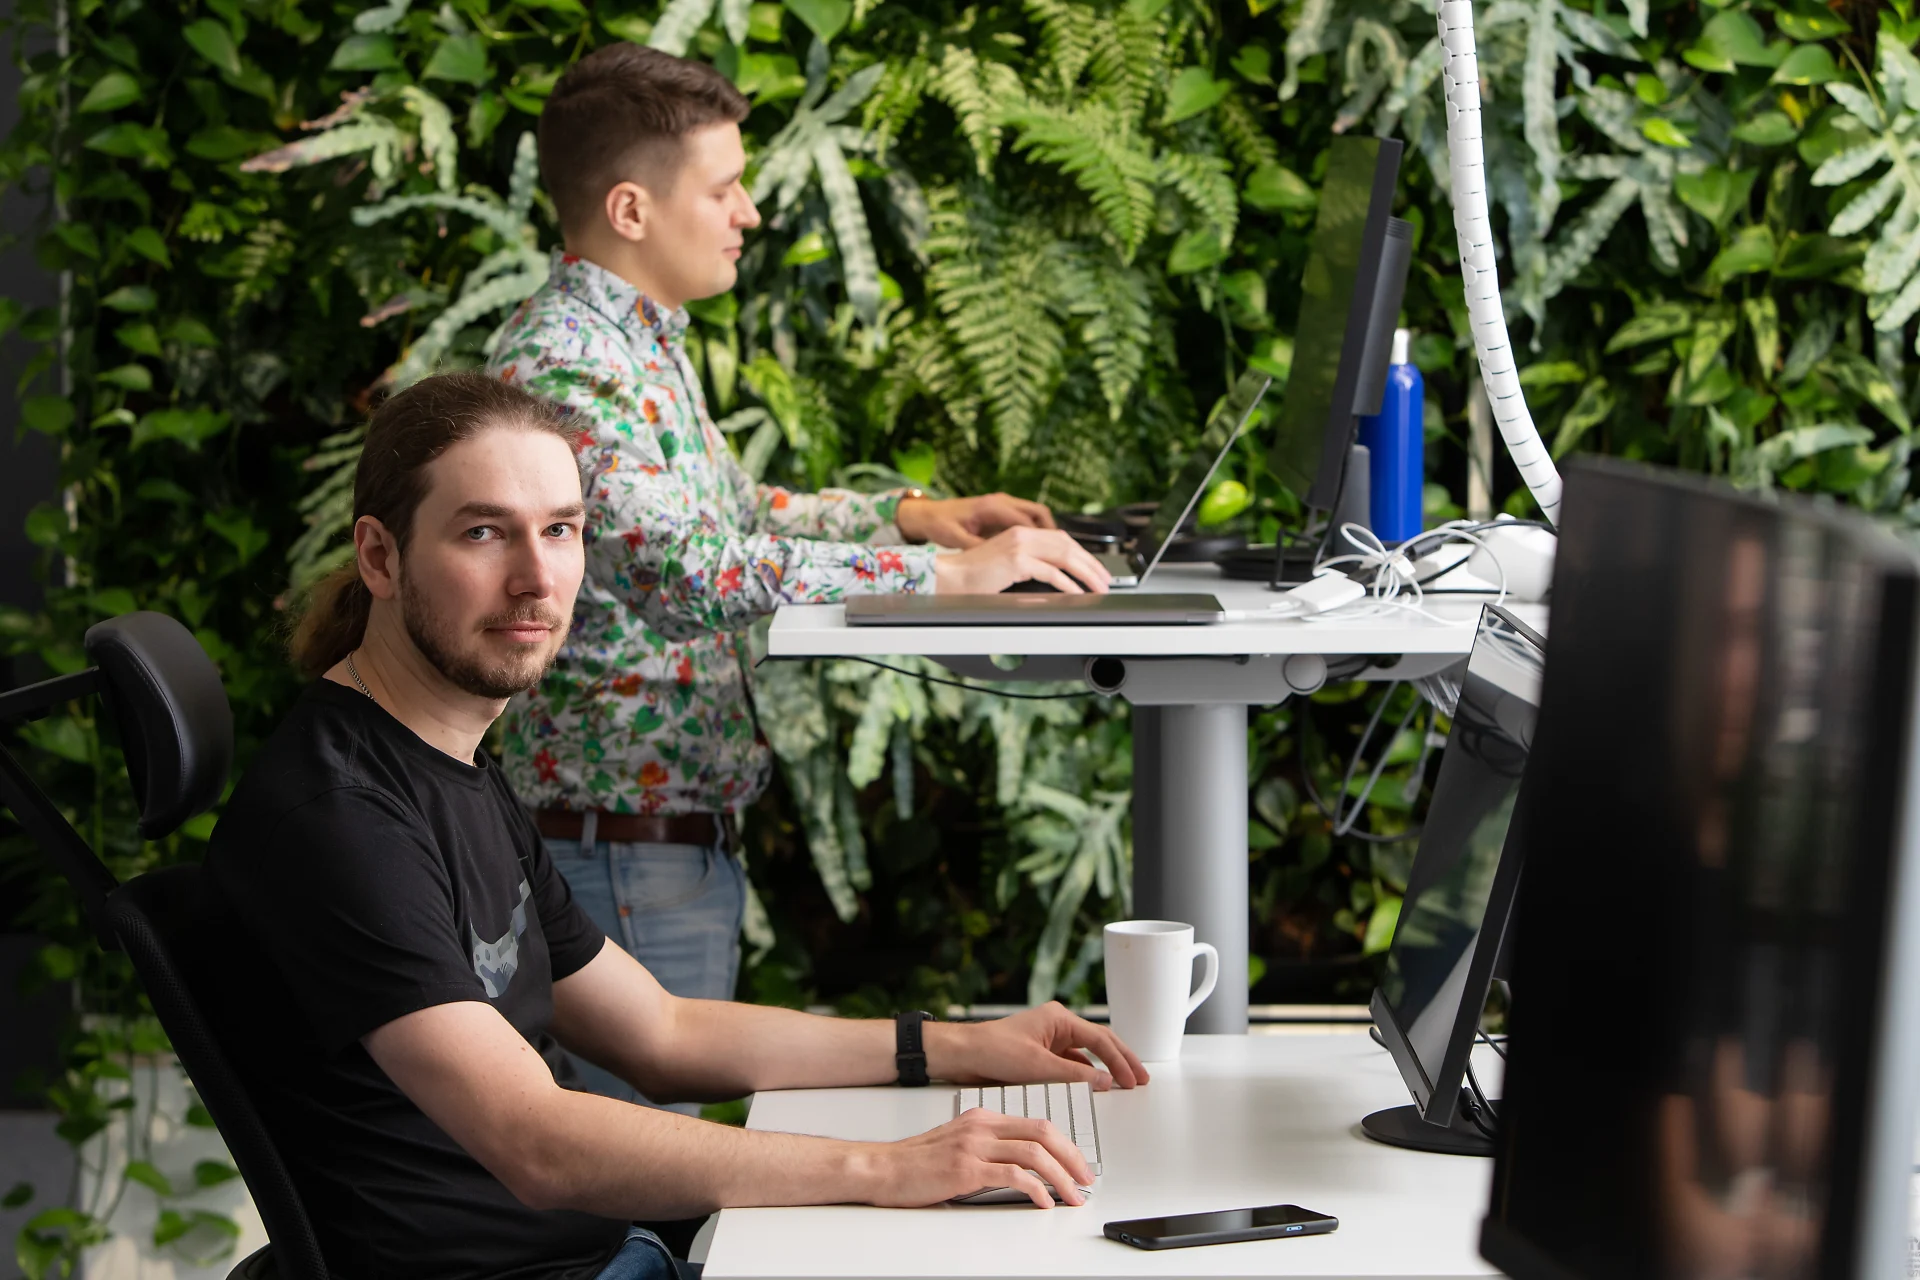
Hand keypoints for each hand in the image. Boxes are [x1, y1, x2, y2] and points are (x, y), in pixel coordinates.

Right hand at [862, 1108, 1093, 1208]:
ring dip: (1060, 1177)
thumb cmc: (917, 1162)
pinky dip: (1035, 1190)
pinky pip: (1012, 1175)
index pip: (1037, 1124)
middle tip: (1086, 1180)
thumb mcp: (959, 1144)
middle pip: (1043, 1133)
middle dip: (1072, 1158)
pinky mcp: (965, 1169)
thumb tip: (1025, 1167)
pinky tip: (1044, 1203)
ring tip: (1073, 1196)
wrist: (882, 1168)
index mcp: (983, 1118)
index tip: (1078, 1165)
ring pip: (1033, 1154)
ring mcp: (974, 1146)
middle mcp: (981, 1126)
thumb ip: (989, 1147)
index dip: (1065, 1145)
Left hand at [896, 493, 1054, 548]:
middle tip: (1061, 553)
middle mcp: (1001, 501)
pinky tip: (1039, 548)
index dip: (1041, 540)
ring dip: (1047, 531)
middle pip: (1039, 513)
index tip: (1052, 556)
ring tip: (1055, 552)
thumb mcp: (956, 539)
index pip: (1026, 522)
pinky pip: (1027, 518)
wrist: (929, 513)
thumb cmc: (940, 524)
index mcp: (992, 507)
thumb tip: (996, 557)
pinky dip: (1037, 531)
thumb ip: (977, 546)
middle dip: (1053, 533)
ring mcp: (1003, 504)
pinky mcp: (1002, 510)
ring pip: (1037, 514)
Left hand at [926, 1001, 1149, 1090]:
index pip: (1101, 1040)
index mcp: (1059, 1019)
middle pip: (1099, 1043)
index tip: (1134, 1079)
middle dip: (1121, 1060)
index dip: (1121, 1061)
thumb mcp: (1037, 1066)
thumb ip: (1074, 1076)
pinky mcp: (1039, 1054)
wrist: (962, 1055)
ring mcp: (1049, 1039)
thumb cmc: (993, 1051)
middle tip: (1141, 1078)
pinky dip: (1084, 1075)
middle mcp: (1057, 1026)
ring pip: (1086, 1054)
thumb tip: (1106, 1082)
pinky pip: (1070, 1064)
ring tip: (1123, 1084)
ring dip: (1104, 1069)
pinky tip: (1093, 1087)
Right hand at [931, 527, 1112, 593]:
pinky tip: (1077, 593)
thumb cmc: (973, 576)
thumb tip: (1056, 577)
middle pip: (1068, 544)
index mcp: (1020, 532)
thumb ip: (1029, 564)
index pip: (1061, 538)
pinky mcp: (1016, 562)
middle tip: (1104, 579)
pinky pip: (1051, 572)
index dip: (1083, 553)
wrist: (949, 577)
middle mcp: (1022, 534)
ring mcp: (1019, 546)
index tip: (1096, 568)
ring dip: (1086, 573)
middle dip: (1091, 563)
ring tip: (1097, 587)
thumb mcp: (1006, 564)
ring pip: (1064, 556)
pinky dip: (1068, 584)